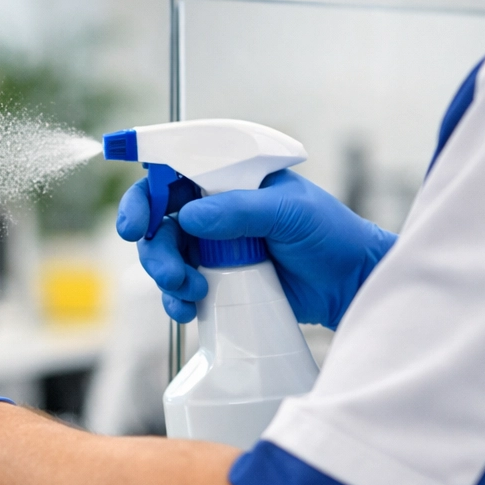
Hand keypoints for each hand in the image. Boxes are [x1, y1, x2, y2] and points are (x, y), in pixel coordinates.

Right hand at [116, 169, 395, 327]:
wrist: (350, 285)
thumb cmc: (330, 234)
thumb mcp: (289, 212)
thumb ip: (239, 210)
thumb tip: (190, 218)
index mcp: (227, 178)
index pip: (172, 173)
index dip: (145, 194)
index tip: (135, 223)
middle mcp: (213, 209)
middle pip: (158, 221)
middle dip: (155, 249)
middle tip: (169, 273)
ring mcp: (213, 246)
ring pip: (164, 256)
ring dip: (166, 276)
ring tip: (191, 292)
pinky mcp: (216, 280)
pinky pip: (179, 289)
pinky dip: (176, 301)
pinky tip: (190, 310)